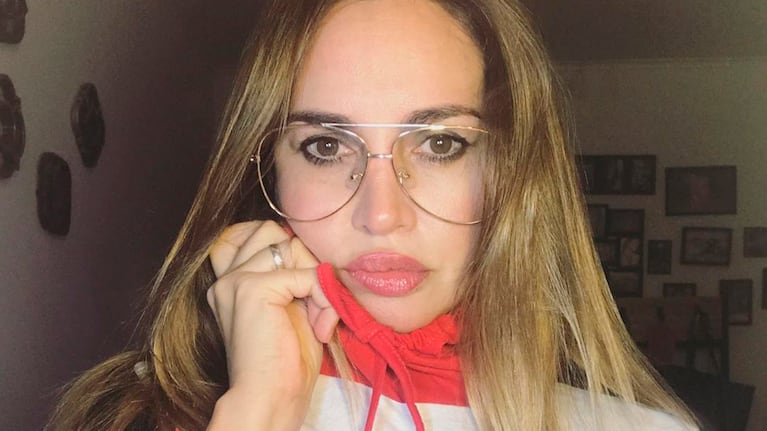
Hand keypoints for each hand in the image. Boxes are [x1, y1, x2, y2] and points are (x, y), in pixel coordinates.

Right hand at [206, 221, 338, 429]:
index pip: (259, 232)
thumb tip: (316, 254)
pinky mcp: (252, 288)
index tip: (304, 287)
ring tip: (316, 317)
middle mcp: (227, 276)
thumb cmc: (286, 362)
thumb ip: (294, 274)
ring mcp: (236, 280)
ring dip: (316, 281)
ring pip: (293, 246)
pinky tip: (320, 328)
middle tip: (313, 303)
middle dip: (305, 262)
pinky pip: (307, 274)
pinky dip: (324, 298)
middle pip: (276, 233)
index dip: (290, 251)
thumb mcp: (292, 306)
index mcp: (231, 280)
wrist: (273, 399)